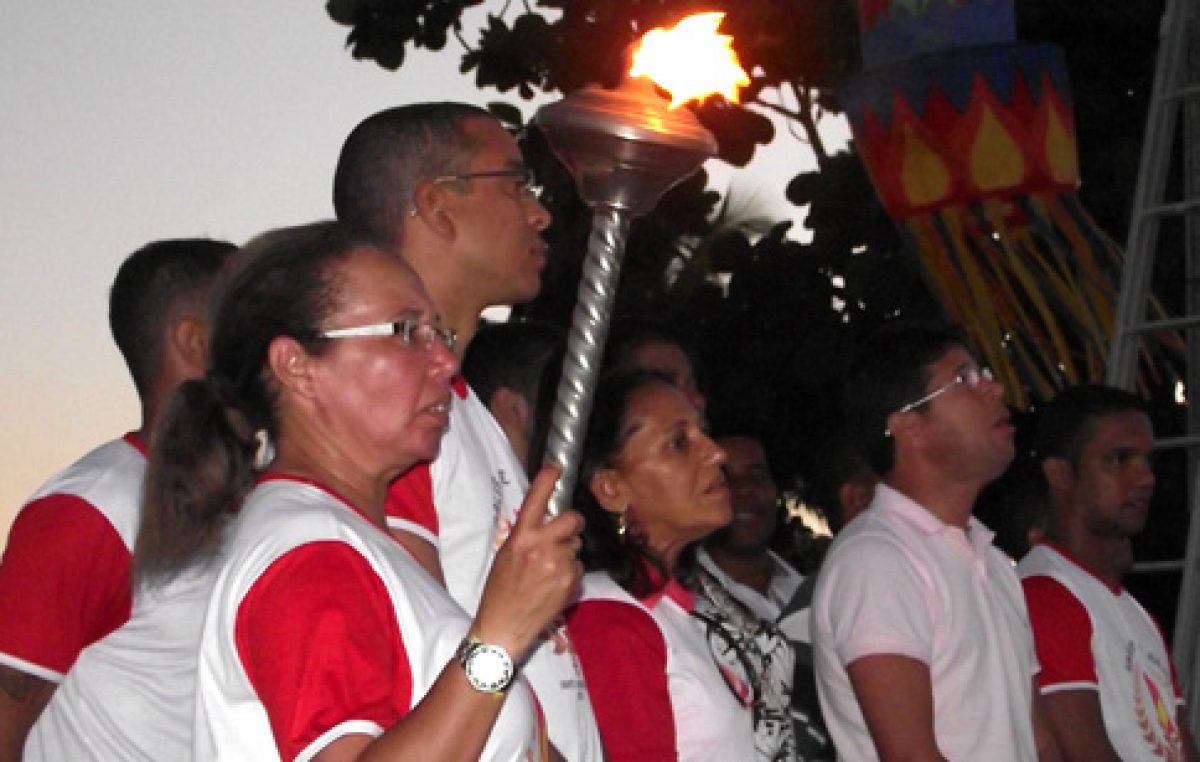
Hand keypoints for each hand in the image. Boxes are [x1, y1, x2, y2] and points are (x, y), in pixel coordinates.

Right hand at [473, 465, 582, 662]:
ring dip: (568, 552)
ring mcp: (559, 564)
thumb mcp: (505, 556)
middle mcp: (542, 546)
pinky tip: (554, 585)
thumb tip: (544, 521)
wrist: (505, 626)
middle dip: (572, 523)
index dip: (548, 479)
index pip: (536, 499)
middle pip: (572, 519)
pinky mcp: (571, 582)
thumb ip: (526, 536)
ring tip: (549, 570)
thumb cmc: (500, 591)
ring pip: (576, 545)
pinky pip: (578, 567)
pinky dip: (570, 573)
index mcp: (521, 537)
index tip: (556, 467)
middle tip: (564, 532)